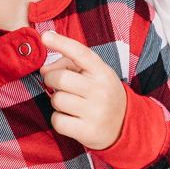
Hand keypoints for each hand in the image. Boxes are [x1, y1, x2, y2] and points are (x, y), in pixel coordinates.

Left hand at [40, 33, 126, 150]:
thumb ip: (68, 66)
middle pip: (61, 78)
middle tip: (55, 83)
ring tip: (69, 104)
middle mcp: (101, 91)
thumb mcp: (94, 75)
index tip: (45, 37)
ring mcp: (96, 112)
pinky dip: (58, 119)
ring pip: (57, 100)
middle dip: (51, 79)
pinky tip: (70, 118)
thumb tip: (44, 70)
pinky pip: (58, 121)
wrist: (125, 125)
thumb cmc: (102, 95)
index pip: (80, 53)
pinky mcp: (88, 131)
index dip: (61, 43)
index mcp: (103, 72)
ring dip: (57, 101)